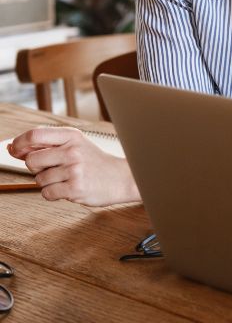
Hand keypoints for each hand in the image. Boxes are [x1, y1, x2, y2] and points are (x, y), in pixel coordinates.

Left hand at [8, 127, 139, 206]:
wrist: (121, 178)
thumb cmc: (95, 162)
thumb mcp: (75, 145)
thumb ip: (45, 145)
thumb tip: (12, 148)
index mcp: (72, 136)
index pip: (35, 135)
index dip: (19, 143)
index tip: (15, 149)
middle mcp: (72, 151)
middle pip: (31, 160)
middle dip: (36, 168)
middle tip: (52, 168)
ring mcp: (74, 170)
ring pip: (39, 180)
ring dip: (48, 182)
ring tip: (66, 178)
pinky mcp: (75, 188)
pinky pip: (47, 193)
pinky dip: (53, 193)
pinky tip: (67, 188)